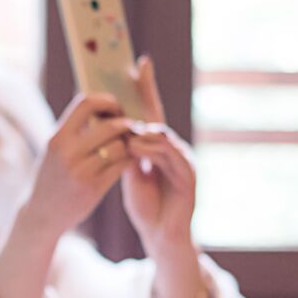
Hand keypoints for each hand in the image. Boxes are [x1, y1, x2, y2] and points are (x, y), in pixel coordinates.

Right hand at [18, 93, 135, 241]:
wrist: (40, 215)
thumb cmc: (52, 178)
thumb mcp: (54, 151)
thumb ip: (74, 131)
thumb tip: (104, 106)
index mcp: (57, 139)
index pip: (86, 103)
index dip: (107, 101)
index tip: (114, 109)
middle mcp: (67, 153)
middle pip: (111, 125)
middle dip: (126, 124)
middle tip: (130, 128)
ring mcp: (80, 172)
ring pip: (120, 146)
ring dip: (129, 145)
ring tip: (127, 147)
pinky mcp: (93, 188)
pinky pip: (121, 165)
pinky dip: (129, 160)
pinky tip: (126, 161)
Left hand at [122, 56, 197, 256]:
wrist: (161, 234)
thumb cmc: (145, 204)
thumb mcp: (128, 173)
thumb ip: (123, 151)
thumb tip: (108, 127)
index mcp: (158, 146)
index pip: (150, 112)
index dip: (145, 88)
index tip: (138, 62)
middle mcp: (174, 148)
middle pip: (159, 117)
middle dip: (147, 95)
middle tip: (135, 75)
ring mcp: (184, 162)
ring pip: (164, 137)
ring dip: (143, 130)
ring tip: (125, 127)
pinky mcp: (189, 179)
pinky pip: (172, 159)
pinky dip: (154, 152)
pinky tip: (137, 148)